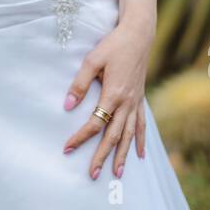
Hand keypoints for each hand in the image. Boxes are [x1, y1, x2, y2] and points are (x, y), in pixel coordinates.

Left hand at [62, 16, 154, 180]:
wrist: (138, 35)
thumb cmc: (113, 45)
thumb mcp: (92, 60)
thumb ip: (80, 83)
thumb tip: (68, 105)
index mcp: (113, 94)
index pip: (95, 123)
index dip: (81, 137)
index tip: (68, 148)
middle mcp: (127, 102)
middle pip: (114, 136)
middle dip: (102, 156)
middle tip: (92, 175)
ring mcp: (136, 102)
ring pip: (130, 135)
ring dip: (123, 155)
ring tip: (117, 174)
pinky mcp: (140, 99)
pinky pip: (142, 125)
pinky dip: (140, 141)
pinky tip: (140, 154)